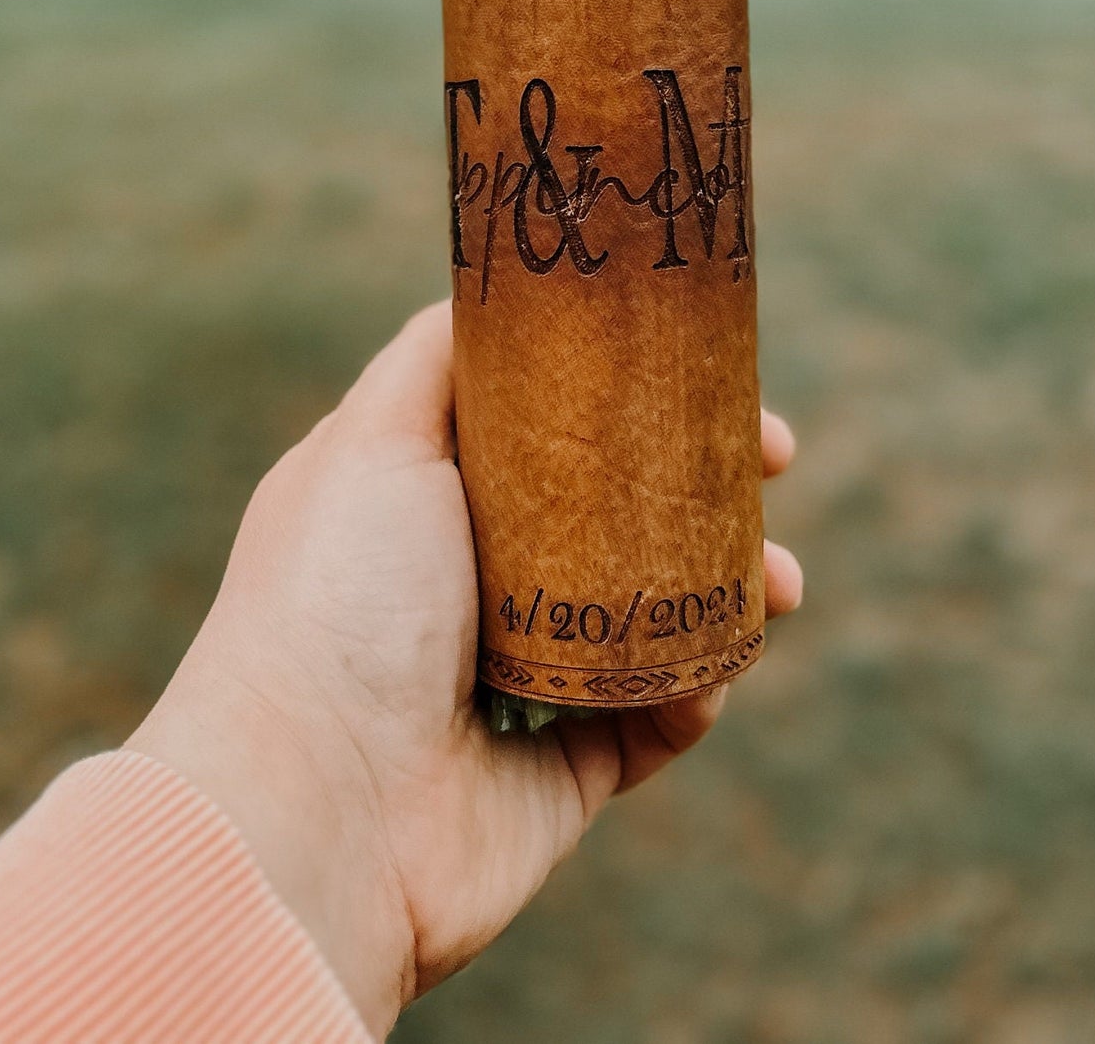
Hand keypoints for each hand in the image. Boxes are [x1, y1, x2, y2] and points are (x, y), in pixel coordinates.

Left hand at [127, 300, 802, 1034]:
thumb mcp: (374, 435)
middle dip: (706, 480)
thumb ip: (438, 353)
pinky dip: (702, 686)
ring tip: (780, 579)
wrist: (314, 807)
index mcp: (424, 499)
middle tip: (775, 457)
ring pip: (659, 610)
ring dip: (733, 583)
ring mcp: (523, 680)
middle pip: (618, 509)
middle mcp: (472, 582)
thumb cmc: (333, 601)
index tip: (707, 362)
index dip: (629, 390)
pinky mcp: (564, 773)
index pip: (547, 425)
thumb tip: (500, 286)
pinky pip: (660, 716)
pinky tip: (721, 662)